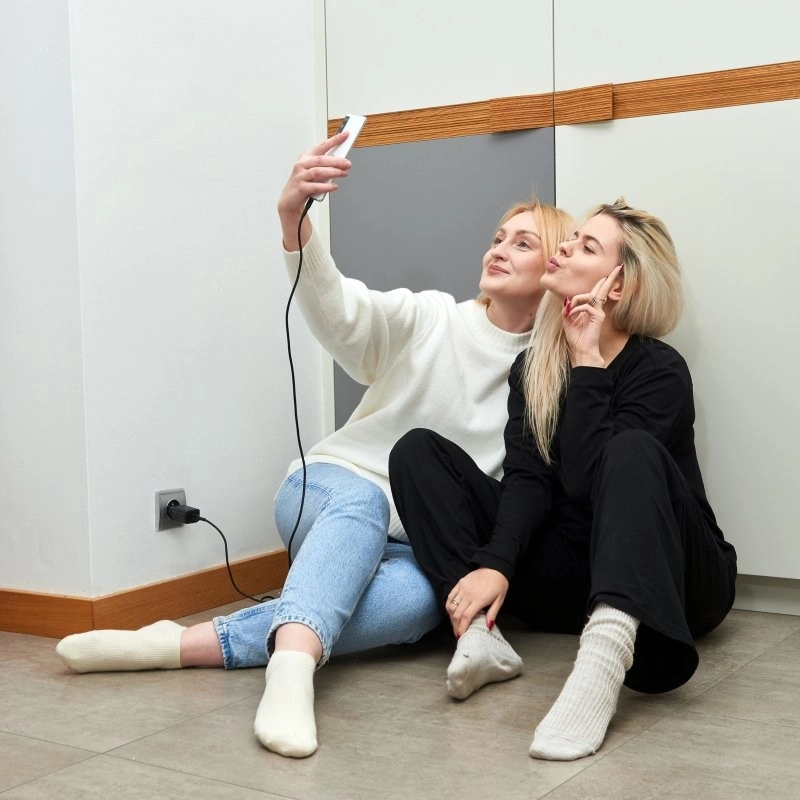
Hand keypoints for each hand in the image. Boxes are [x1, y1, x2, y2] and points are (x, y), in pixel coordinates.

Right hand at [277, 132, 352, 248]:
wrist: (290, 200)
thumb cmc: (304, 184)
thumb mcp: (314, 172)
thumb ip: (326, 167)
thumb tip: (342, 162)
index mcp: (306, 157)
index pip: (322, 146)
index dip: (334, 140)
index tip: (345, 135)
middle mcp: (302, 164)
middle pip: (321, 159)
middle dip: (336, 161)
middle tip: (348, 163)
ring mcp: (300, 176)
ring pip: (318, 171)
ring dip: (333, 172)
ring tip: (343, 174)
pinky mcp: (300, 188)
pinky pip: (315, 186)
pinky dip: (326, 186)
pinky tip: (334, 186)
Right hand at [446, 568, 508, 637]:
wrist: (494, 567)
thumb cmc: (499, 584)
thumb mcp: (500, 600)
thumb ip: (492, 613)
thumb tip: (488, 627)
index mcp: (479, 599)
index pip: (466, 617)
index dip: (462, 628)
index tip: (461, 635)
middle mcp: (468, 594)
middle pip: (457, 613)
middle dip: (455, 626)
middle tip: (457, 633)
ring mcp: (463, 588)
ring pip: (452, 606)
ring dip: (451, 617)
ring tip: (455, 624)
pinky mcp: (460, 583)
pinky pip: (450, 596)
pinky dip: (448, 605)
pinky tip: (451, 612)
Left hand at [563, 265, 623, 364]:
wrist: (582, 350)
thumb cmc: (576, 338)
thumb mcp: (567, 322)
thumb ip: (567, 310)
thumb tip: (567, 300)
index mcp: (590, 309)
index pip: (596, 293)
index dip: (601, 284)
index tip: (605, 276)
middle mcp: (597, 309)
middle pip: (603, 290)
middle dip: (609, 279)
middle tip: (617, 268)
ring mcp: (599, 312)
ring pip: (591, 296)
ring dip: (576, 300)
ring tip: (569, 310)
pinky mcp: (598, 317)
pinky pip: (586, 306)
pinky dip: (575, 309)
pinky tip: (571, 316)